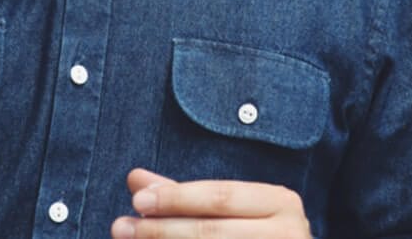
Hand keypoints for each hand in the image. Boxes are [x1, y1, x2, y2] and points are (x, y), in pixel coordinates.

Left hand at [111, 168, 309, 238]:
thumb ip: (183, 196)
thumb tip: (135, 178)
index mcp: (281, 202)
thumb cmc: (253, 233)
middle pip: (213, 232)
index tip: (136, 200)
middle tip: (121, 228)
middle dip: (162, 230)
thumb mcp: (227, 209)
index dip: (177, 198)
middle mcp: (290, 232)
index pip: (220, 196)